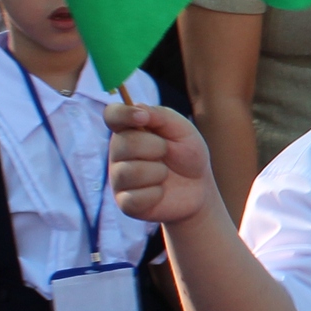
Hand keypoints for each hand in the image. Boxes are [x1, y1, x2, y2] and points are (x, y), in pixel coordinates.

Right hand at [106, 101, 218, 225]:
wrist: (199, 188)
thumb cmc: (188, 154)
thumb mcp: (182, 129)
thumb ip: (160, 116)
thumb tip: (137, 108)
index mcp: (129, 130)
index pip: (112, 115)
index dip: (123, 114)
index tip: (143, 118)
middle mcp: (118, 153)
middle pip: (122, 144)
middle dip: (155, 147)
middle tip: (166, 152)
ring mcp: (119, 178)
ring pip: (129, 172)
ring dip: (158, 172)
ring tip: (165, 174)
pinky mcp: (125, 202)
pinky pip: (134, 197)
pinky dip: (156, 194)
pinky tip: (161, 192)